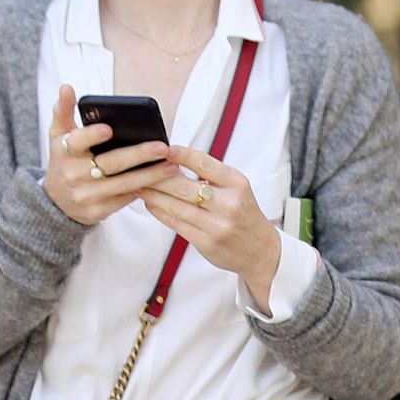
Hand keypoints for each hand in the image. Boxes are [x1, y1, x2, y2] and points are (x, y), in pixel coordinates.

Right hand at [44, 84, 170, 227]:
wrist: (56, 202)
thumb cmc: (64, 162)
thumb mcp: (58, 136)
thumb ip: (63, 111)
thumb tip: (66, 87)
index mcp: (64, 152)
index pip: (76, 142)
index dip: (92, 135)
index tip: (109, 129)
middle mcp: (73, 175)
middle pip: (110, 163)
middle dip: (138, 155)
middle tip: (162, 147)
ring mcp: (85, 195)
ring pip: (123, 184)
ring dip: (150, 175)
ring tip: (171, 165)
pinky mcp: (97, 212)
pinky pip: (125, 200)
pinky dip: (144, 190)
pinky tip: (161, 182)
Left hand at [139, 145, 282, 315]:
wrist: (260, 251)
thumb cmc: (243, 214)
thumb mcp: (236, 189)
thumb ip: (211, 176)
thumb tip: (173, 161)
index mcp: (237, 184)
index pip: (204, 163)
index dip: (181, 155)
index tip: (163, 148)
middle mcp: (228, 204)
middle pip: (184, 186)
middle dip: (158, 177)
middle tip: (140, 168)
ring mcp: (217, 225)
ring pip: (176, 206)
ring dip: (153, 195)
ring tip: (139, 185)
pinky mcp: (206, 243)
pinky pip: (176, 224)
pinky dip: (160, 212)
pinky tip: (150, 203)